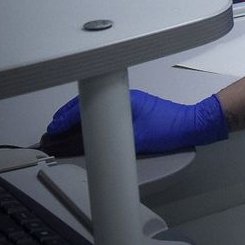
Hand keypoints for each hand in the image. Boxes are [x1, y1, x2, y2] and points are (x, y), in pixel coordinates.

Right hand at [44, 90, 226, 155]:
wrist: (193, 125)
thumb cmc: (168, 129)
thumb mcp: (135, 139)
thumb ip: (110, 143)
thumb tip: (88, 146)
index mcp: (122, 99)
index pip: (85, 106)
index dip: (65, 119)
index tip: (51, 130)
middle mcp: (124, 98)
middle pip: (88, 105)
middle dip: (67, 118)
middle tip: (52, 132)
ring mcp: (131, 103)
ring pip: (97, 108)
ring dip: (79, 120)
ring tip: (63, 132)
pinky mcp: (136, 111)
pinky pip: (107, 112)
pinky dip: (93, 120)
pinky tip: (88, 130)